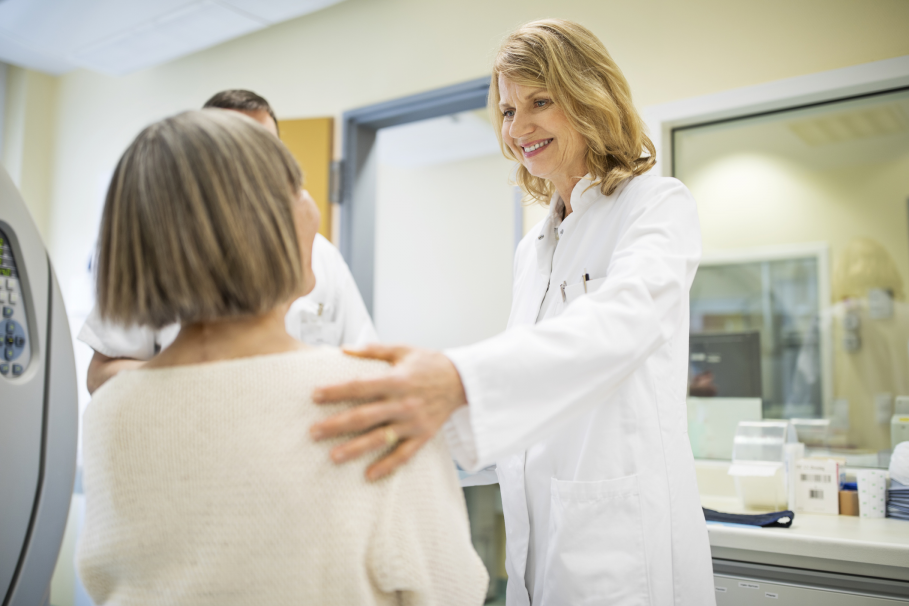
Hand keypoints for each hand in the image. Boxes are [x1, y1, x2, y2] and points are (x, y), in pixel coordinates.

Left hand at [310, 344, 466, 480]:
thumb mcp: (402, 350)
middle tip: (313, 432)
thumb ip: (372, 350)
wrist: (462, 380)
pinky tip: (369, 476)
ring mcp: (413, 422)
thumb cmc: (429, 363)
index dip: (336, 391)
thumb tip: (343, 348)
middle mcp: (403, 403)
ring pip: (380, 438)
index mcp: (396, 380)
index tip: (314, 395)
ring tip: (333, 456)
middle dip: (336, 424)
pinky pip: (404, 454)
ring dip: (355, 448)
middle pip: (364, 416)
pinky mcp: (423, 436)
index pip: (360, 386)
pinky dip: (387, 466)